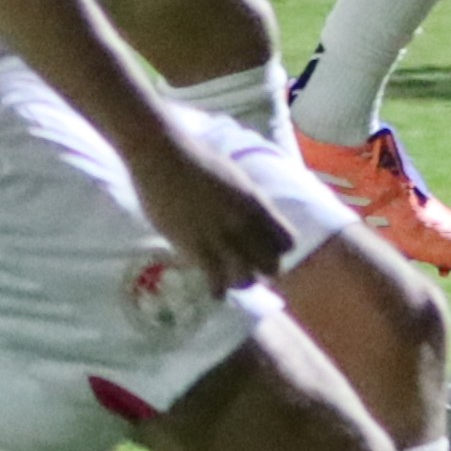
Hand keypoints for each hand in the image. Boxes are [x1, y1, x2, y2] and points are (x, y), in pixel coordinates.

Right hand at [124, 118, 296, 293]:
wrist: (165, 156)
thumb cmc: (198, 161)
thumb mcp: (235, 180)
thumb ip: (246, 203)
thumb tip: (252, 218)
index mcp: (257, 203)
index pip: (285, 240)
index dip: (279, 252)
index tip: (270, 255)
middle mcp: (244, 222)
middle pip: (269, 262)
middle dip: (265, 272)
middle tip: (256, 276)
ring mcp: (218, 235)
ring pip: (243, 275)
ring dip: (241, 283)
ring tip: (234, 285)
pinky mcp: (192, 244)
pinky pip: (213, 277)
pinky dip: (217, 289)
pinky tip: (215, 294)